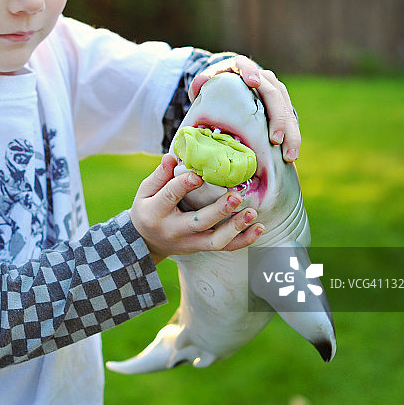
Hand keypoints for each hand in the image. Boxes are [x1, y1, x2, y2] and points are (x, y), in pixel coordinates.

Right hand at [130, 154, 264, 263]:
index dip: (184, 185)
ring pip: (215, 240)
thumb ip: (159, 175)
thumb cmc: (147, 210)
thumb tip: (171, 156)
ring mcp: (190, 242)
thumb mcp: (145, 192)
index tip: (198, 175)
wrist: (146, 242)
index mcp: (156, 212)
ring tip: (252, 213)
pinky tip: (258, 227)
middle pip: (199, 222)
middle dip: (219, 210)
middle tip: (236, 196)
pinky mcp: (201, 247)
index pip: (170, 196)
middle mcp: (175, 230)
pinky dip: (244, 240)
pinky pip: (225, 247)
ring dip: (236, 227)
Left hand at [188, 55, 300, 161]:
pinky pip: (290, 120)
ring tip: (289, 155)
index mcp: (240, 66)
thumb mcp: (204, 84)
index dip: (250, 71)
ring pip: (287, 109)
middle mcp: (262, 76)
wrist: (229, 85)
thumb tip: (200, 84)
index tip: (253, 82)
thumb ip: (200, 83)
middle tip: (275, 140)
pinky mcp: (282, 105)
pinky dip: (292, 137)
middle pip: (273, 93)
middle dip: (278, 118)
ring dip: (290, 133)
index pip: (244, 65)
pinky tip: (290, 155)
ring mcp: (275, 90)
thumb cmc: (214, 86)